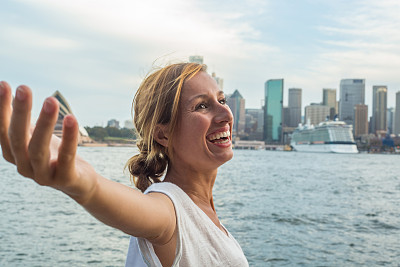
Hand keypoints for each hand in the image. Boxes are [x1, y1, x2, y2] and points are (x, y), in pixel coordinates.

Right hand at [0, 81, 96, 202]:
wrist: (79, 183)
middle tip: (23, 88)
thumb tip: (13, 92)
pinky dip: (69, 138)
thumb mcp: (37, 136)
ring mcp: (43, 176)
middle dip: (20, 113)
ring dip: (44, 123)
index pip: (3, 131)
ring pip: (38, 150)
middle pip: (17, 139)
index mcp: (14, 155)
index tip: (4, 84)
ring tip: (51, 100)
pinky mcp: (65, 179)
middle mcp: (24, 167)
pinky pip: (66, 158)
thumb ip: (24, 120)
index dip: (2, 110)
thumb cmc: (55, 155)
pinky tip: (71, 118)